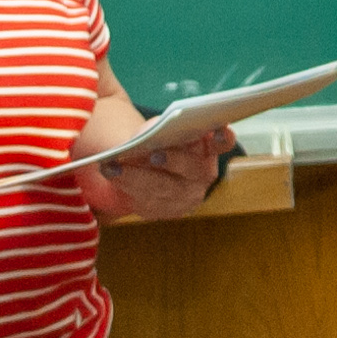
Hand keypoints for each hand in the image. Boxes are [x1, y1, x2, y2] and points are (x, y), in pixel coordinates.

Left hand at [103, 127, 232, 220]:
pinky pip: (148, 202)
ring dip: (137, 176)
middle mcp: (203, 174)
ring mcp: (187, 196)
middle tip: (154, 154)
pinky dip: (128, 187)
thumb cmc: (157, 140)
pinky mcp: (167, 211)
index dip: (223, 138)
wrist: (146, 168)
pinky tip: (113, 175)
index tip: (217, 130)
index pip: (223, 143)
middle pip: (193, 169)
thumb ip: (162, 126)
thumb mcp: (162, 128)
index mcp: (209, 148)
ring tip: (115, 166)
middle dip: (173, 160)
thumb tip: (150, 132)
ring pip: (164, 189)